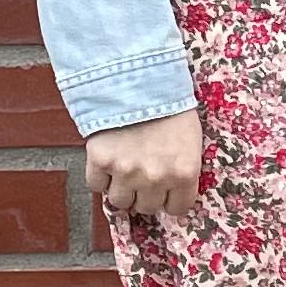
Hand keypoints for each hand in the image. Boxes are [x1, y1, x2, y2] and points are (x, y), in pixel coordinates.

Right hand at [87, 106, 201, 222]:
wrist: (138, 77)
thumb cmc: (169, 102)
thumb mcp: (189, 137)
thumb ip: (182, 168)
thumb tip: (173, 192)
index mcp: (184, 172)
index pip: (177, 209)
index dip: (170, 199)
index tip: (165, 190)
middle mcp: (156, 178)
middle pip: (147, 207)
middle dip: (145, 193)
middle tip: (142, 172)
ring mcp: (126, 172)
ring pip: (120, 202)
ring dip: (121, 188)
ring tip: (123, 167)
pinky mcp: (101, 162)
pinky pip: (95, 185)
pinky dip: (99, 176)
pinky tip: (107, 159)